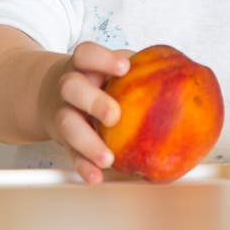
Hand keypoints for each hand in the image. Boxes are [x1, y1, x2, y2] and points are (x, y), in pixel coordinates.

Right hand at [39, 41, 132, 184]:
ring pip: (66, 124)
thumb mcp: (109, 66)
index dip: (103, 59)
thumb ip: (137, 67)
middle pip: (71, 87)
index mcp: (83, 65)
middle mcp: (68, 86)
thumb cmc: (94, 78)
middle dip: (93, 101)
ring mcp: (63, 112)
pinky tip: (96, 175)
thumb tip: (181, 72)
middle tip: (114, 116)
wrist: (47, 91)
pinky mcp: (62, 139)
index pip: (86, 53)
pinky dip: (82, 166)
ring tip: (107, 157)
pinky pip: (69, 153)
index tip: (124, 67)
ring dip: (87, 142)